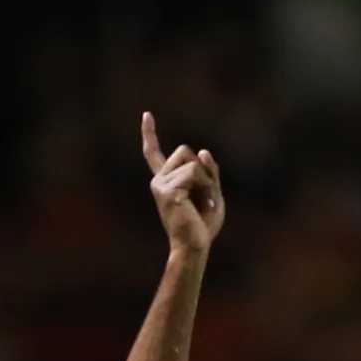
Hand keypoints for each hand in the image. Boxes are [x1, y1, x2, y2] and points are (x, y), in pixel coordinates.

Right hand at [140, 111, 225, 256]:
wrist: (195, 246)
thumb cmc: (203, 226)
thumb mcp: (213, 193)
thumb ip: (209, 172)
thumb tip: (202, 151)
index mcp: (167, 181)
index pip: (154, 153)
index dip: (150, 134)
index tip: (147, 115)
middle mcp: (159, 180)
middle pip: (185, 150)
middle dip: (203, 169)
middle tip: (206, 195)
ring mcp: (160, 184)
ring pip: (192, 161)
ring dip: (206, 180)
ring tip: (205, 202)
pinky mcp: (167, 190)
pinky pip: (195, 173)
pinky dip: (207, 187)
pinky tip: (205, 205)